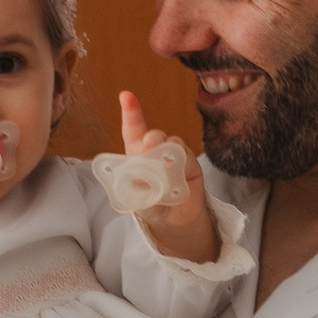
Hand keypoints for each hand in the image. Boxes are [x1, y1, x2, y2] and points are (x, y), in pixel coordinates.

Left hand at [119, 91, 214, 262]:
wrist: (174, 222)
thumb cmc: (151, 205)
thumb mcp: (138, 199)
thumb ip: (137, 186)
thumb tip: (138, 175)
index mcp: (137, 155)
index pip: (133, 130)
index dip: (130, 112)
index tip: (126, 96)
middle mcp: (155, 151)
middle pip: (153, 134)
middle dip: (151, 136)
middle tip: (148, 144)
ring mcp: (175, 156)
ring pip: (172, 142)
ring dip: (167, 151)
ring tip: (163, 167)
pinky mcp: (191, 164)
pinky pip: (188, 157)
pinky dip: (182, 164)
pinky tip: (179, 176)